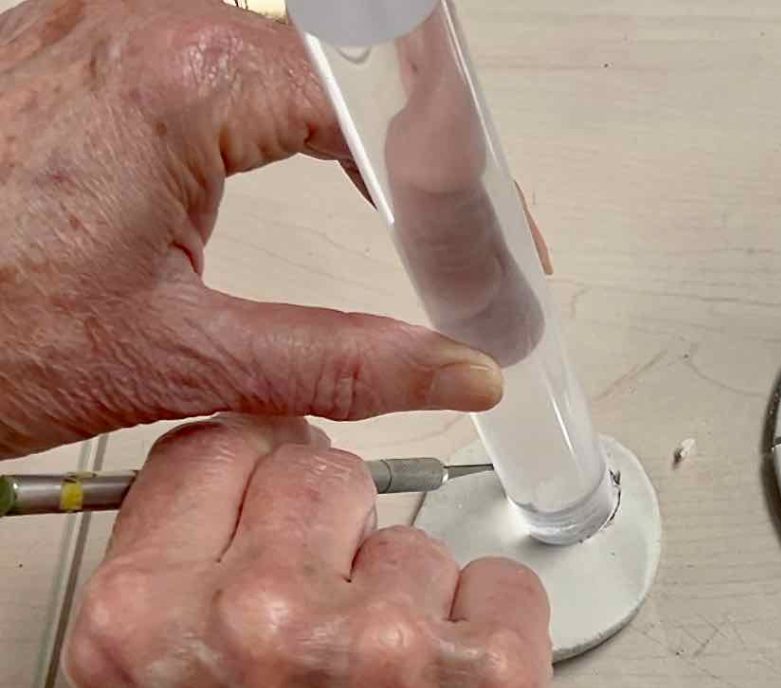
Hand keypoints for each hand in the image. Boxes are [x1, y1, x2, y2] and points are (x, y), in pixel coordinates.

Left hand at [0, 0, 502, 458]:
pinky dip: (304, 119)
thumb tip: (454, 366)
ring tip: (423, 215)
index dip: (464, 188)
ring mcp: (106, 25)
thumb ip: (337, 360)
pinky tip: (330, 165)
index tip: (501, 253)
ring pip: (295, 55)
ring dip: (371, 135)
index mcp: (178, 75)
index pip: (384, 104)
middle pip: (351, 64)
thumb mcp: (176, 356)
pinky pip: (230, 59)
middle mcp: (140, 21)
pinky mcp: (85, 54)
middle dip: (429, 159)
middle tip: (475, 245)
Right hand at [65, 415, 555, 687]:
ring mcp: (391, 646)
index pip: (215, 447)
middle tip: (337, 596)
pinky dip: (486, 622)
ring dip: (407, 598)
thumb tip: (227, 490)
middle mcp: (263, 621)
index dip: (253, 463)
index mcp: (151, 626)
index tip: (275, 484)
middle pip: (322, 470)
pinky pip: (501, 577)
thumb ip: (164, 601)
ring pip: (416, 538)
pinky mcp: (495, 676)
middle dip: (331, 525)